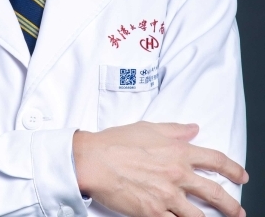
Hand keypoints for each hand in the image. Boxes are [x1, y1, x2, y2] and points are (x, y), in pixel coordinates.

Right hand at [72, 121, 247, 216]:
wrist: (95, 160)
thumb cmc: (117, 142)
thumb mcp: (148, 128)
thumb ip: (174, 130)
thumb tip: (193, 129)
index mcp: (177, 151)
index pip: (215, 160)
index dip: (233, 169)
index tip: (241, 176)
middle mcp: (177, 174)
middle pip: (215, 192)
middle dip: (232, 205)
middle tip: (238, 211)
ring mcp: (167, 196)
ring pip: (200, 215)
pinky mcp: (154, 213)